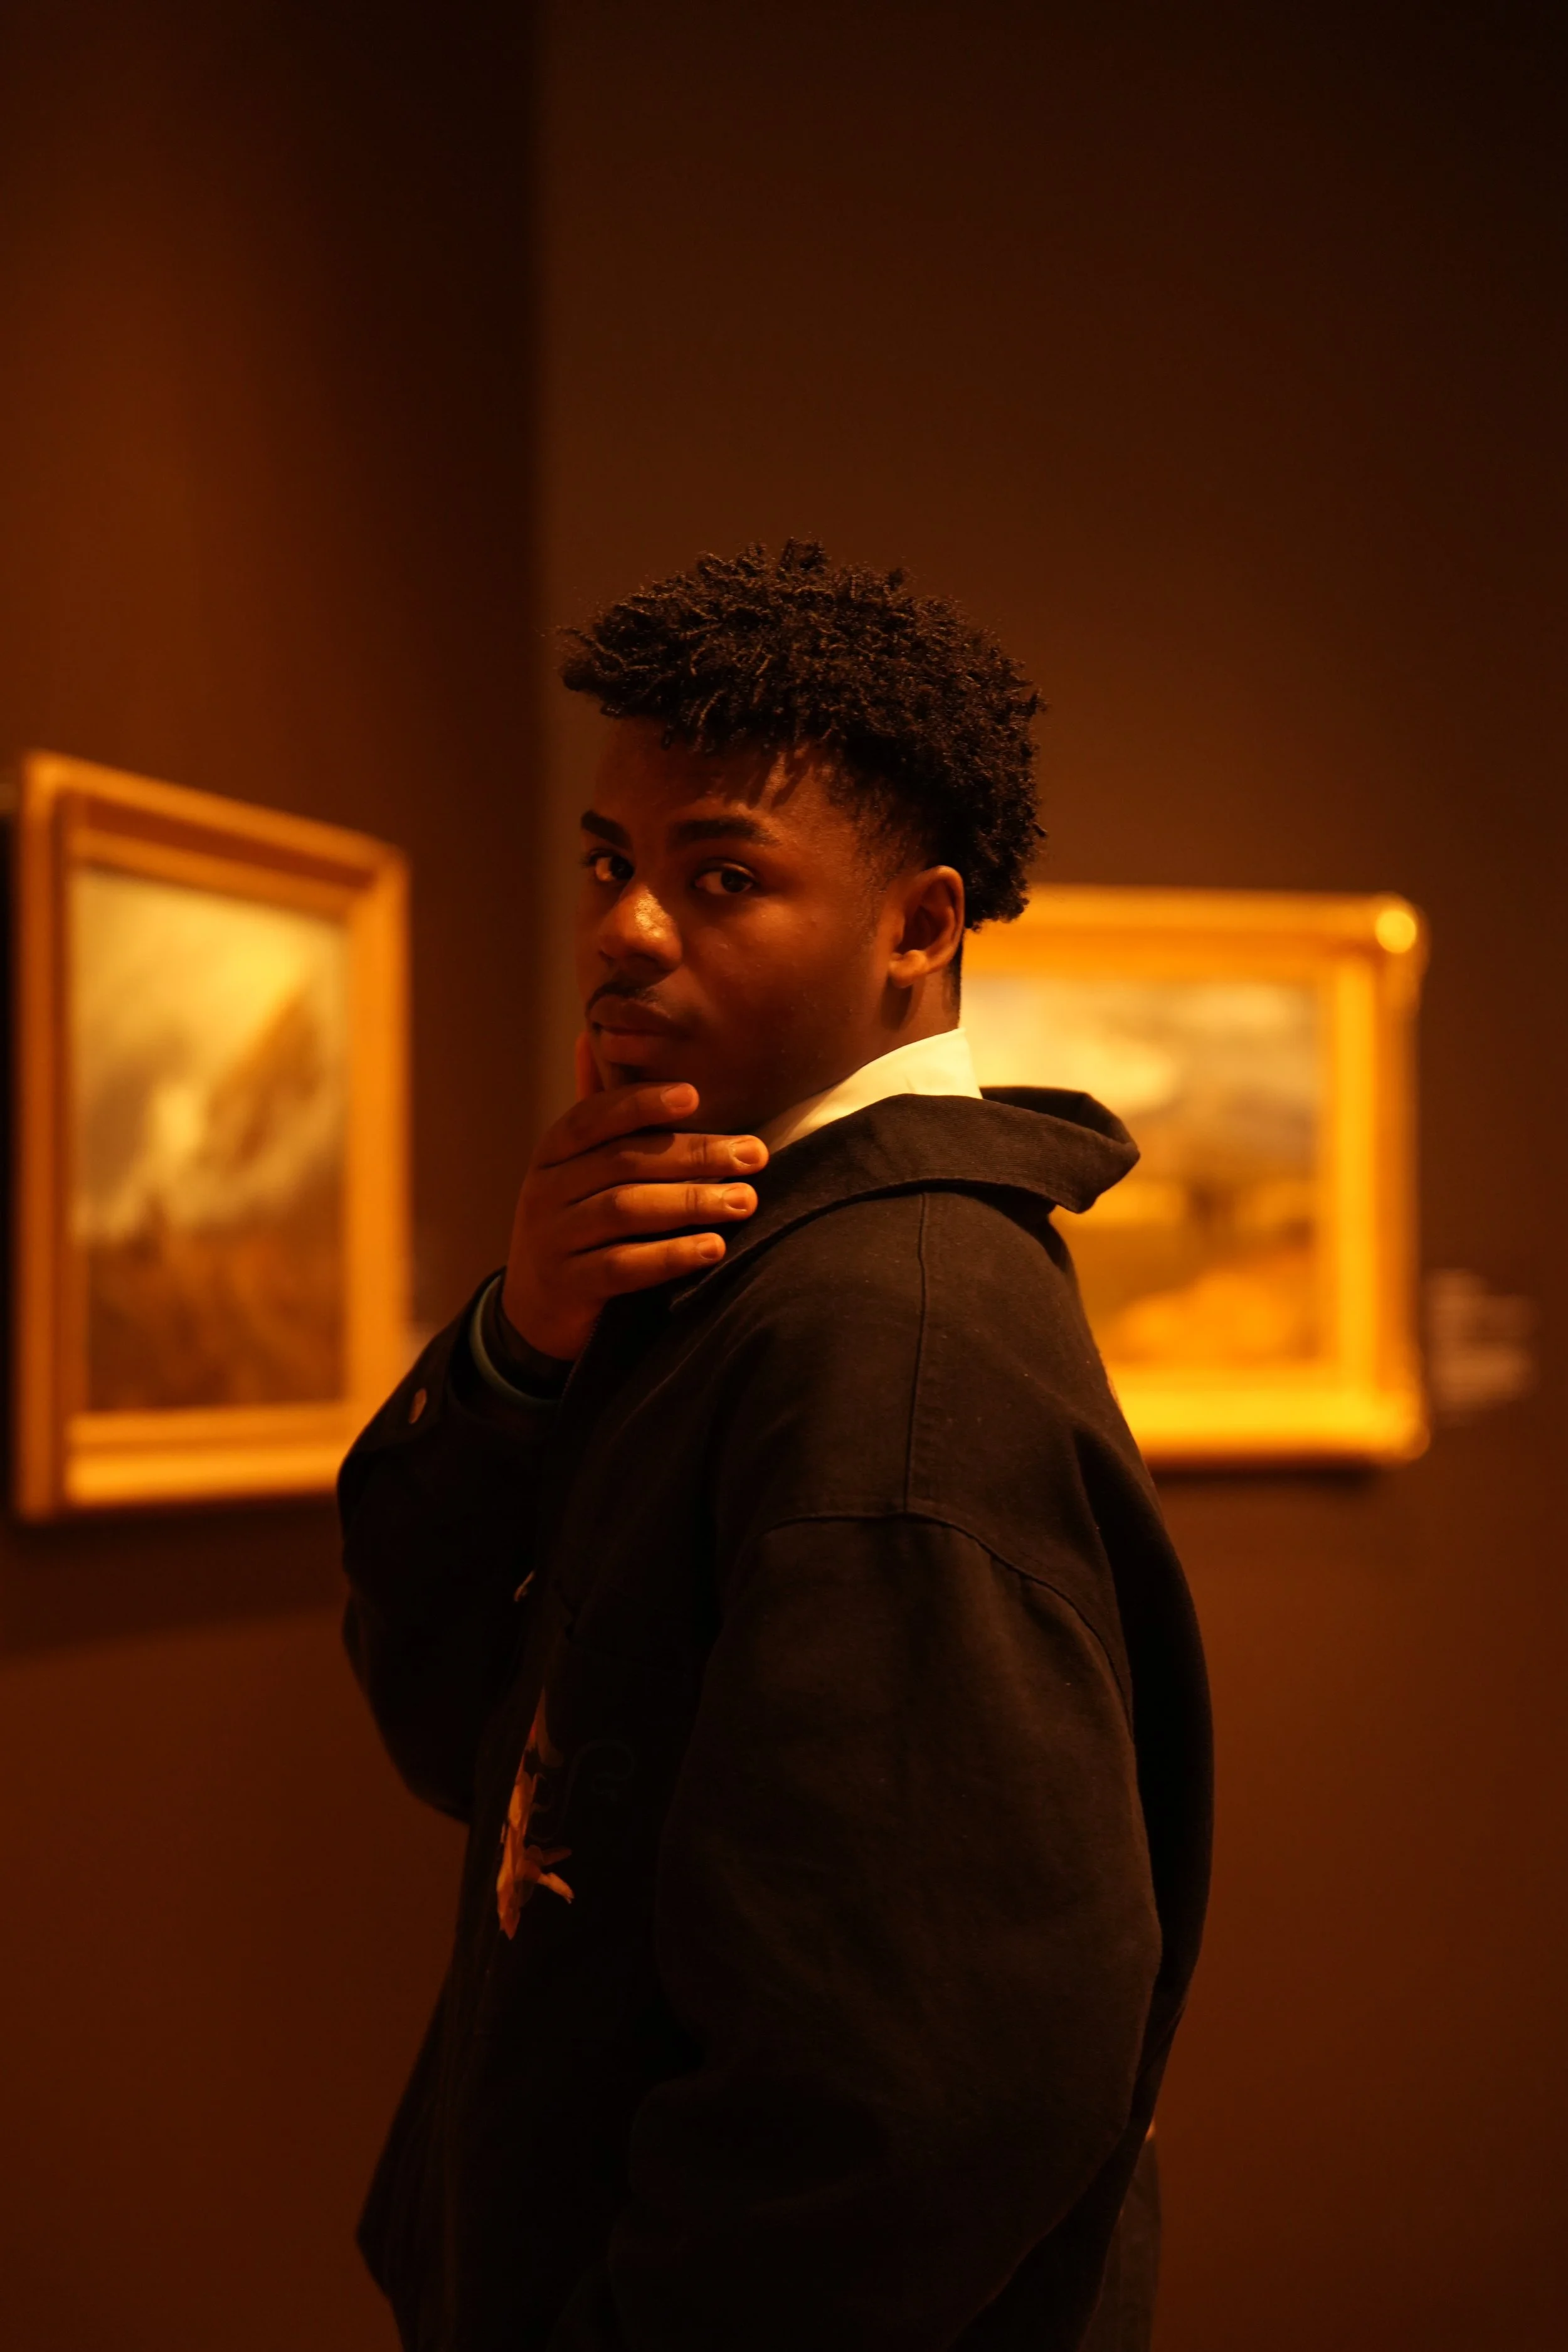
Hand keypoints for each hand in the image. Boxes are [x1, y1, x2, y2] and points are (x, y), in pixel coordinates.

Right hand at [500, 1037, 767, 1361]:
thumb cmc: (575, 1222)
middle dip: (693, 1155)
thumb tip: (590, 1035)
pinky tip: (714, 1248)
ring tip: (745, 1200)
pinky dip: (671, 1255)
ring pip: (625, 1210)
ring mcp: (553, 1238)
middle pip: (623, 1162)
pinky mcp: (569, 1285)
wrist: (535, 1309)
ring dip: (690, 1202)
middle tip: (753, 1154)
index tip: (695, 1095)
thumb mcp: (576, 1168)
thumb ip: (597, 1113)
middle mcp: (545, 1189)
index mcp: (553, 1152)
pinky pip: (623, 1266)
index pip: (594, 1117)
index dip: (641, 1103)